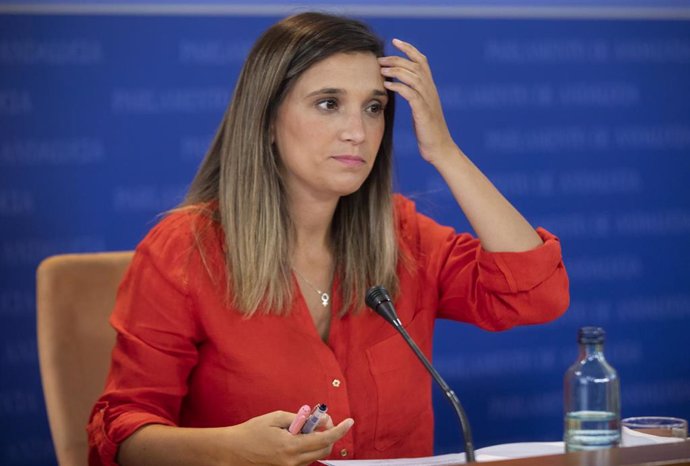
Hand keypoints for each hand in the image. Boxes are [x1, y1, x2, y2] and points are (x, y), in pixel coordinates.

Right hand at [227, 410, 353, 465]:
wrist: (233, 451)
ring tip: (305, 426)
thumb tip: (314, 419)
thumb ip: (298, 418)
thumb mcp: (275, 417)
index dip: (340, 430)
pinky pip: (305, 458)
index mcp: (291, 446)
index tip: (349, 422)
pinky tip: (297, 435)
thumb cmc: (252, 432)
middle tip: (321, 419)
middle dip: (329, 433)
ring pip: (315, 454)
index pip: (324, 439)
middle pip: (324, 449)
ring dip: (318, 439)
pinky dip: (308, 445)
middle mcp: (293, 461)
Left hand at [379, 38, 457, 163]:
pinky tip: (387, 85)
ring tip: (381, 69)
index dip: (409, 49)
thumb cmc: (428, 131)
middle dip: (397, 58)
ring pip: (413, 77)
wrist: (440, 148)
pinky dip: (399, 87)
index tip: (395, 41)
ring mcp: (428, 100)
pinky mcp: (423, 112)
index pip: (422, 61)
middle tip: (381, 58)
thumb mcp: (420, 109)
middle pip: (415, 65)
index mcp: (430, 88)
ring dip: (396, 70)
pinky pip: (411, 94)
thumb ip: (413, 95)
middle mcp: (431, 90)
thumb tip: (399, 87)